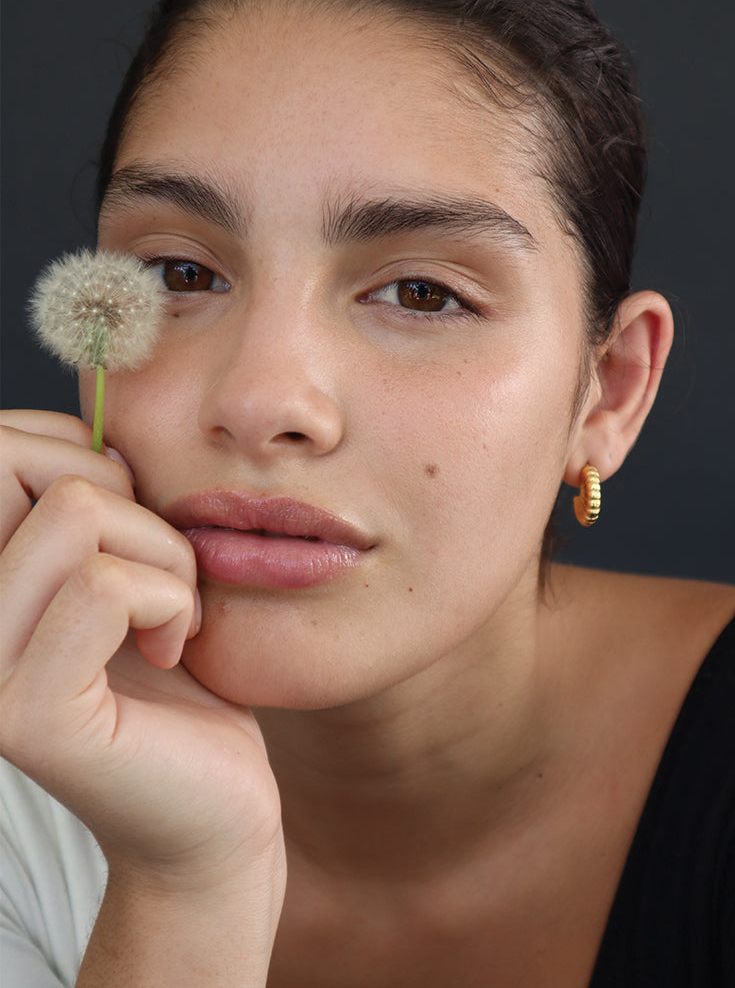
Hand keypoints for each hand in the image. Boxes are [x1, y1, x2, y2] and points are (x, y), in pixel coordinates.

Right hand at [0, 411, 283, 904]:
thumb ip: (91, 499)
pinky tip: (172, 649)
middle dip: (125, 494)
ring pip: (75, 510)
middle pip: (15, 455)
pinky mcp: (26, 713)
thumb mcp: (131, 560)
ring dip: (164, 552)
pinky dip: (170, 599)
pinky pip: (106, 585)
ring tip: (172, 613)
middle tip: (160, 567)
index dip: (83, 454)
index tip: (130, 526)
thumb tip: (99, 433)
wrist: (213, 803)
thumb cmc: (176, 673)